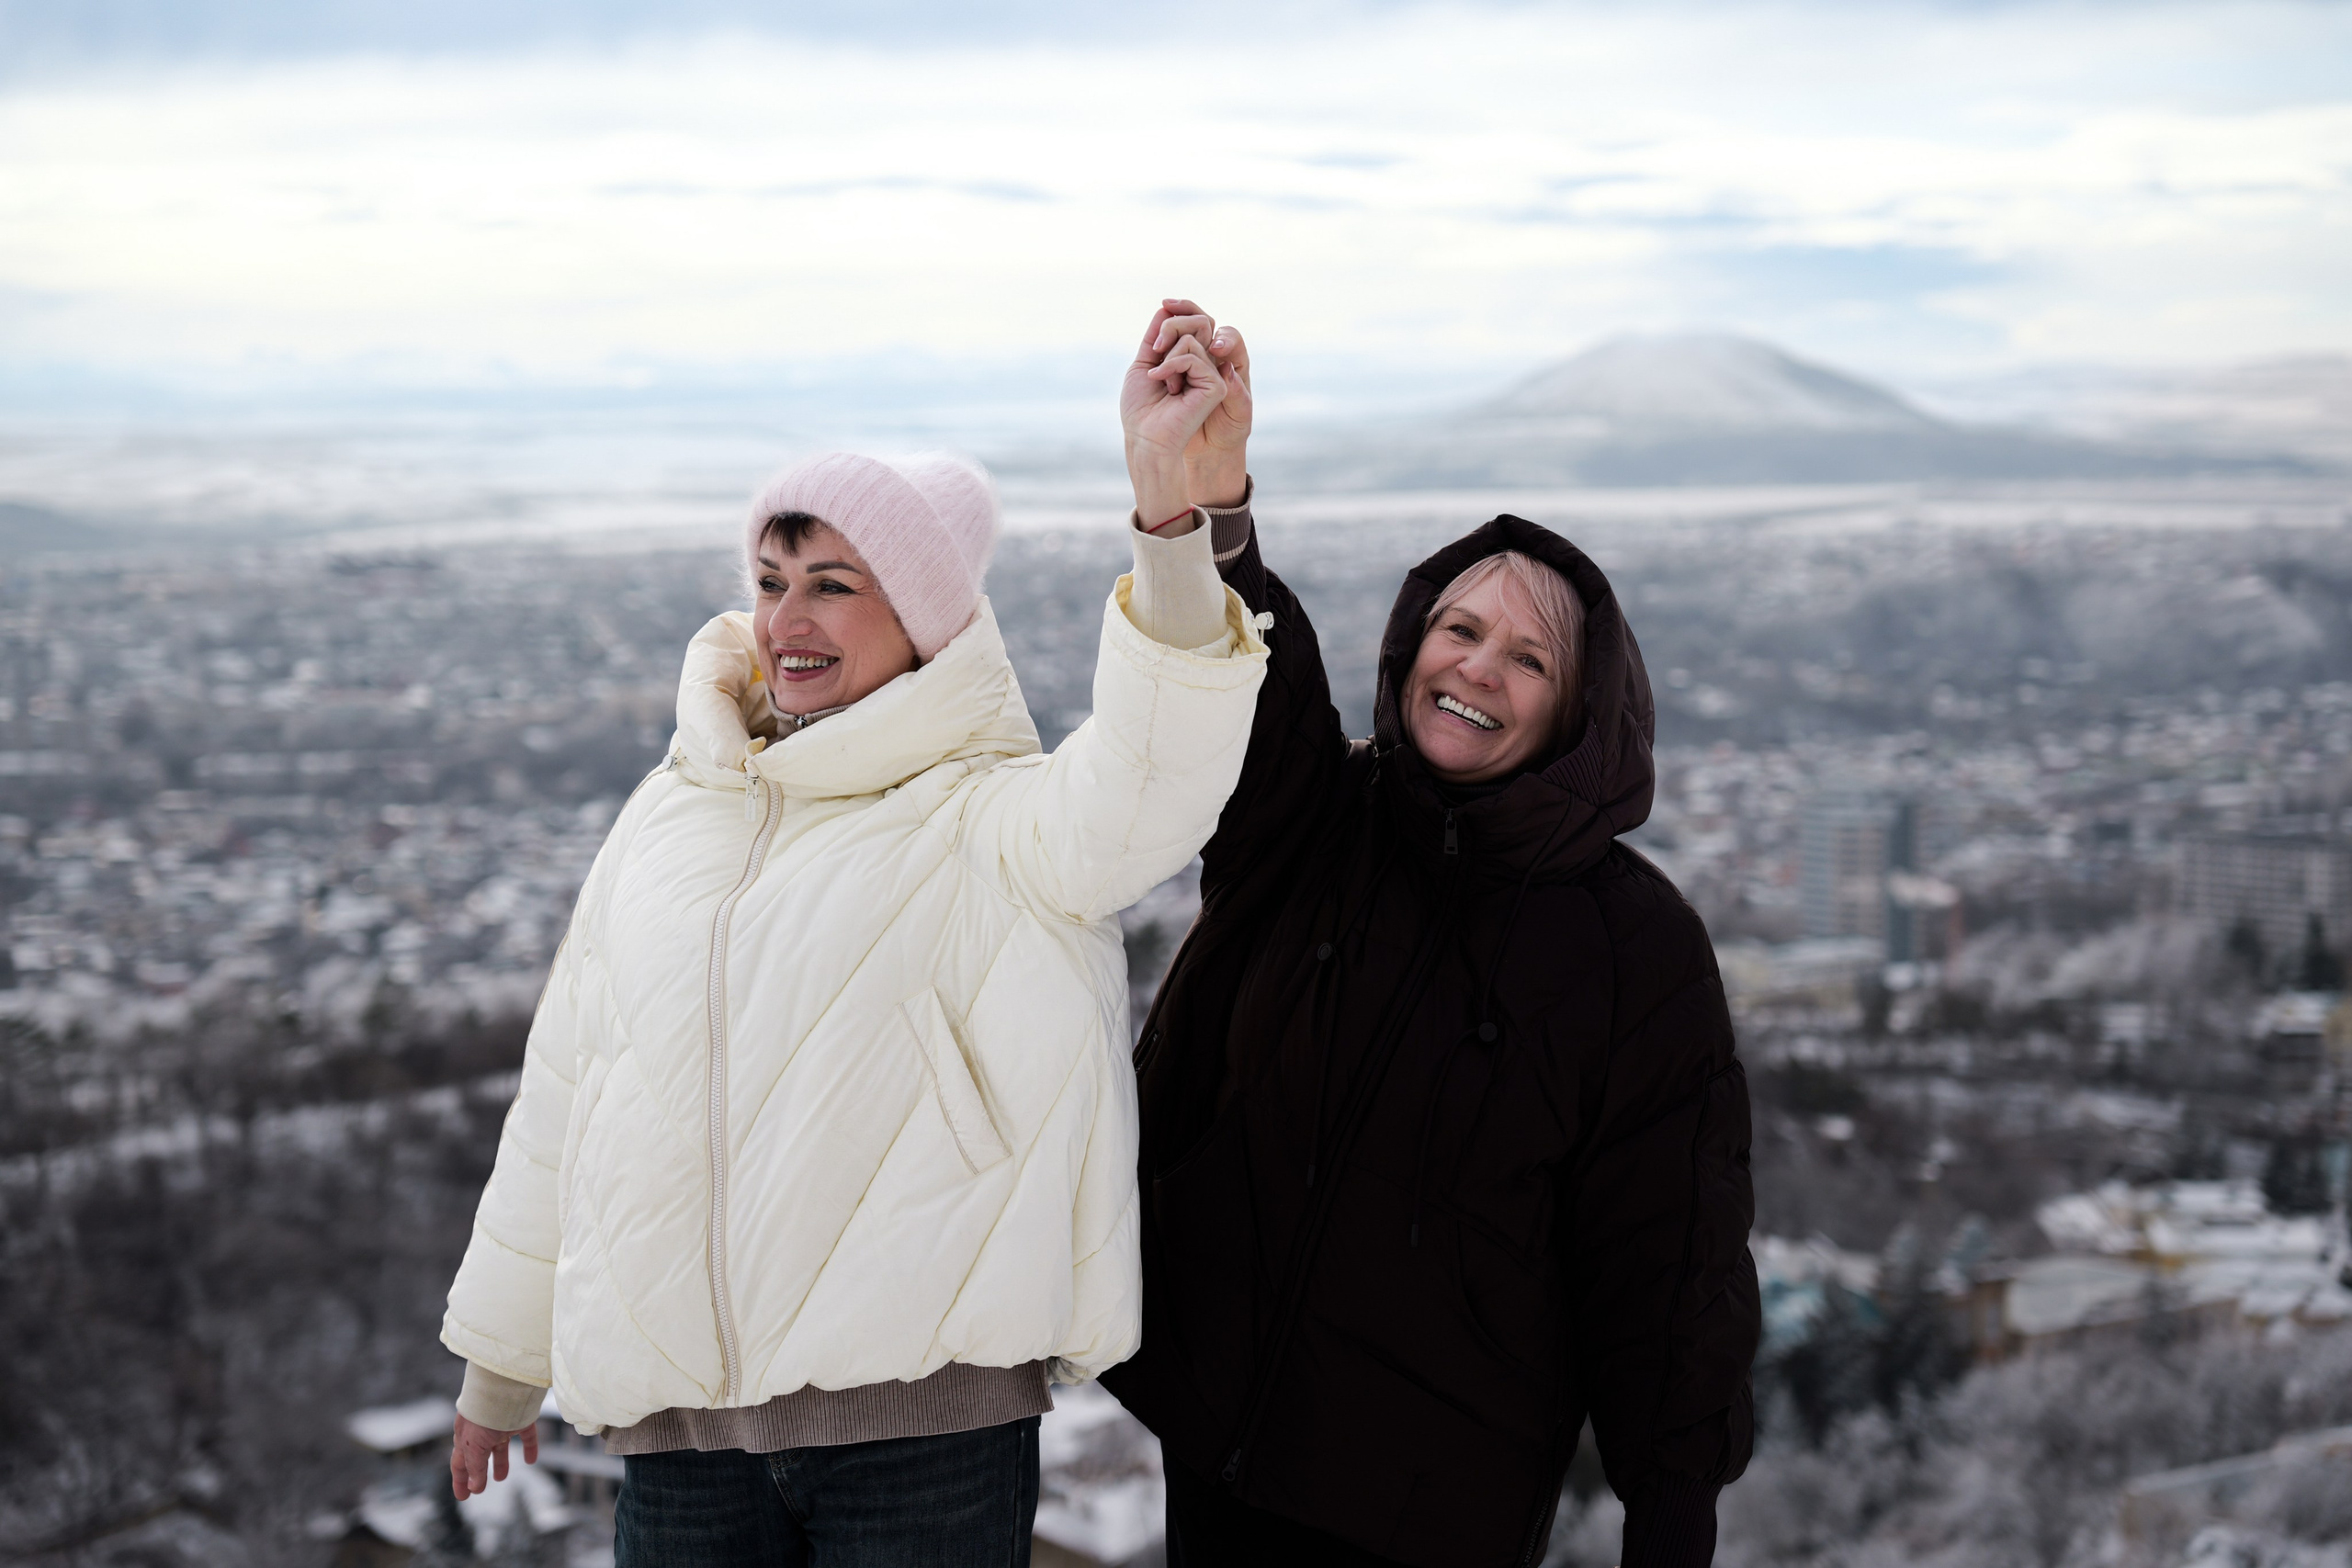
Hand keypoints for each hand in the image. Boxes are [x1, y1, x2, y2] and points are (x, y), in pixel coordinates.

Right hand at [451, 1412, 538, 1499]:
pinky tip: (531, 1460)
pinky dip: (529, 1448)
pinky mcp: (521, 1418)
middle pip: (478, 1456)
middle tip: (479, 1490)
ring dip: (501, 1462)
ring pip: (500, 1447)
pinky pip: (526, 1436)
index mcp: (466, 1437)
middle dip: (477, 1473)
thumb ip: (475, 1466)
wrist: (504, 1385)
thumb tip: (474, 1487)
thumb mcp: (474, 1445)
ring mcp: (502, 1424)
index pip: (460, 1463)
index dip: (460, 1480)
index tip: (463, 1497)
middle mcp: (482, 1431)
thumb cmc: (483, 1414)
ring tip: (501, 1477)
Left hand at [1154, 298, 1250, 508]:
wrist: (1145, 438)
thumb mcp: (1144, 363)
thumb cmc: (1141, 408)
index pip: (1190, 323)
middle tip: (1154, 353)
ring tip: (1162, 382)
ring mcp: (1213, 375)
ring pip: (1191, 338)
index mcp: (1191, 361)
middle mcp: (1206, 366)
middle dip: (1169, 328)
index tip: (1161, 311)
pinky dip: (1172, 365)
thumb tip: (1165, 308)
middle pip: (1196, 322)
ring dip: (1166, 357)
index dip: (1176, 313)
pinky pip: (1193, 355)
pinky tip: (1167, 385)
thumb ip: (1156, 336)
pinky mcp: (1217, 385)